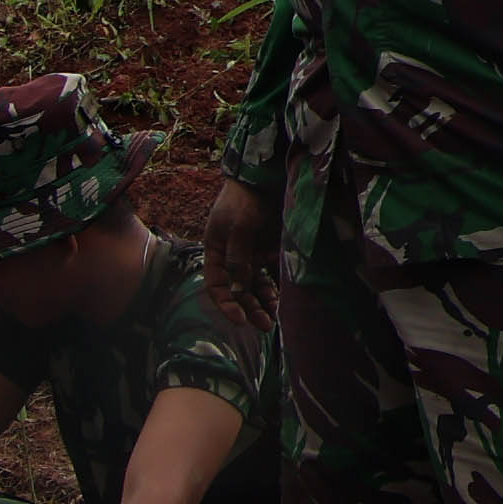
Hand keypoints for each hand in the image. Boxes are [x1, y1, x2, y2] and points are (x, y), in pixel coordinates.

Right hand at [203, 178, 274, 318]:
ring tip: (276, 318)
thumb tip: (237, 291)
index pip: (216, 286)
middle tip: (265, 325)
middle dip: (250, 309)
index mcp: (216, 252)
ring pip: (257, 287)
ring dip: (265, 303)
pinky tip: (287, 301)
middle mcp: (233, 258)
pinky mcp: (271, 251)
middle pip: (239, 291)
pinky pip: (273, 275)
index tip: (240, 320)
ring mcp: (252, 256)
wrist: (266, 178)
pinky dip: (278, 288)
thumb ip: (238, 259)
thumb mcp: (238, 228)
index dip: (226, 305)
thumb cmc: (244, 200)